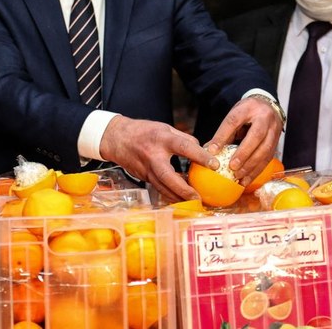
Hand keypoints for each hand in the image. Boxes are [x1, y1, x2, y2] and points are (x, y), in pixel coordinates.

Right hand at [99, 115, 218, 202]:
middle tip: (199, 197)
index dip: (201, 156)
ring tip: (194, 202)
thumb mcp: (165, 127)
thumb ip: (184, 138)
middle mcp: (153, 156)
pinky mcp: (144, 177)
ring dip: (178, 197)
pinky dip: (170, 194)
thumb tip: (200, 149)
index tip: (215, 165)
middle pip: (169, 177)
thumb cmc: (143, 131)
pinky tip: (181, 198)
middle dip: (184, 189)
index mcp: (162, 138)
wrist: (116, 138)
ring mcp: (146, 169)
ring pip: (163, 188)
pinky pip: (159, 188)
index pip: (184, 147)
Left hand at [204, 95, 283, 187]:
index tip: (212, 150)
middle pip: (256, 135)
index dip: (222, 136)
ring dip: (251, 165)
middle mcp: (264, 117)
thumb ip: (225, 132)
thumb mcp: (235, 115)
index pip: (234, 121)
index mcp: (248, 107)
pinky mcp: (277, 142)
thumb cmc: (247, 113)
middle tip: (232, 167)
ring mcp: (273, 129)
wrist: (267, 106)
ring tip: (239, 176)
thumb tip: (209, 150)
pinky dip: (257, 170)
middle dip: (244, 153)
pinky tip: (247, 179)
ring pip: (265, 149)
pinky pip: (268, 158)